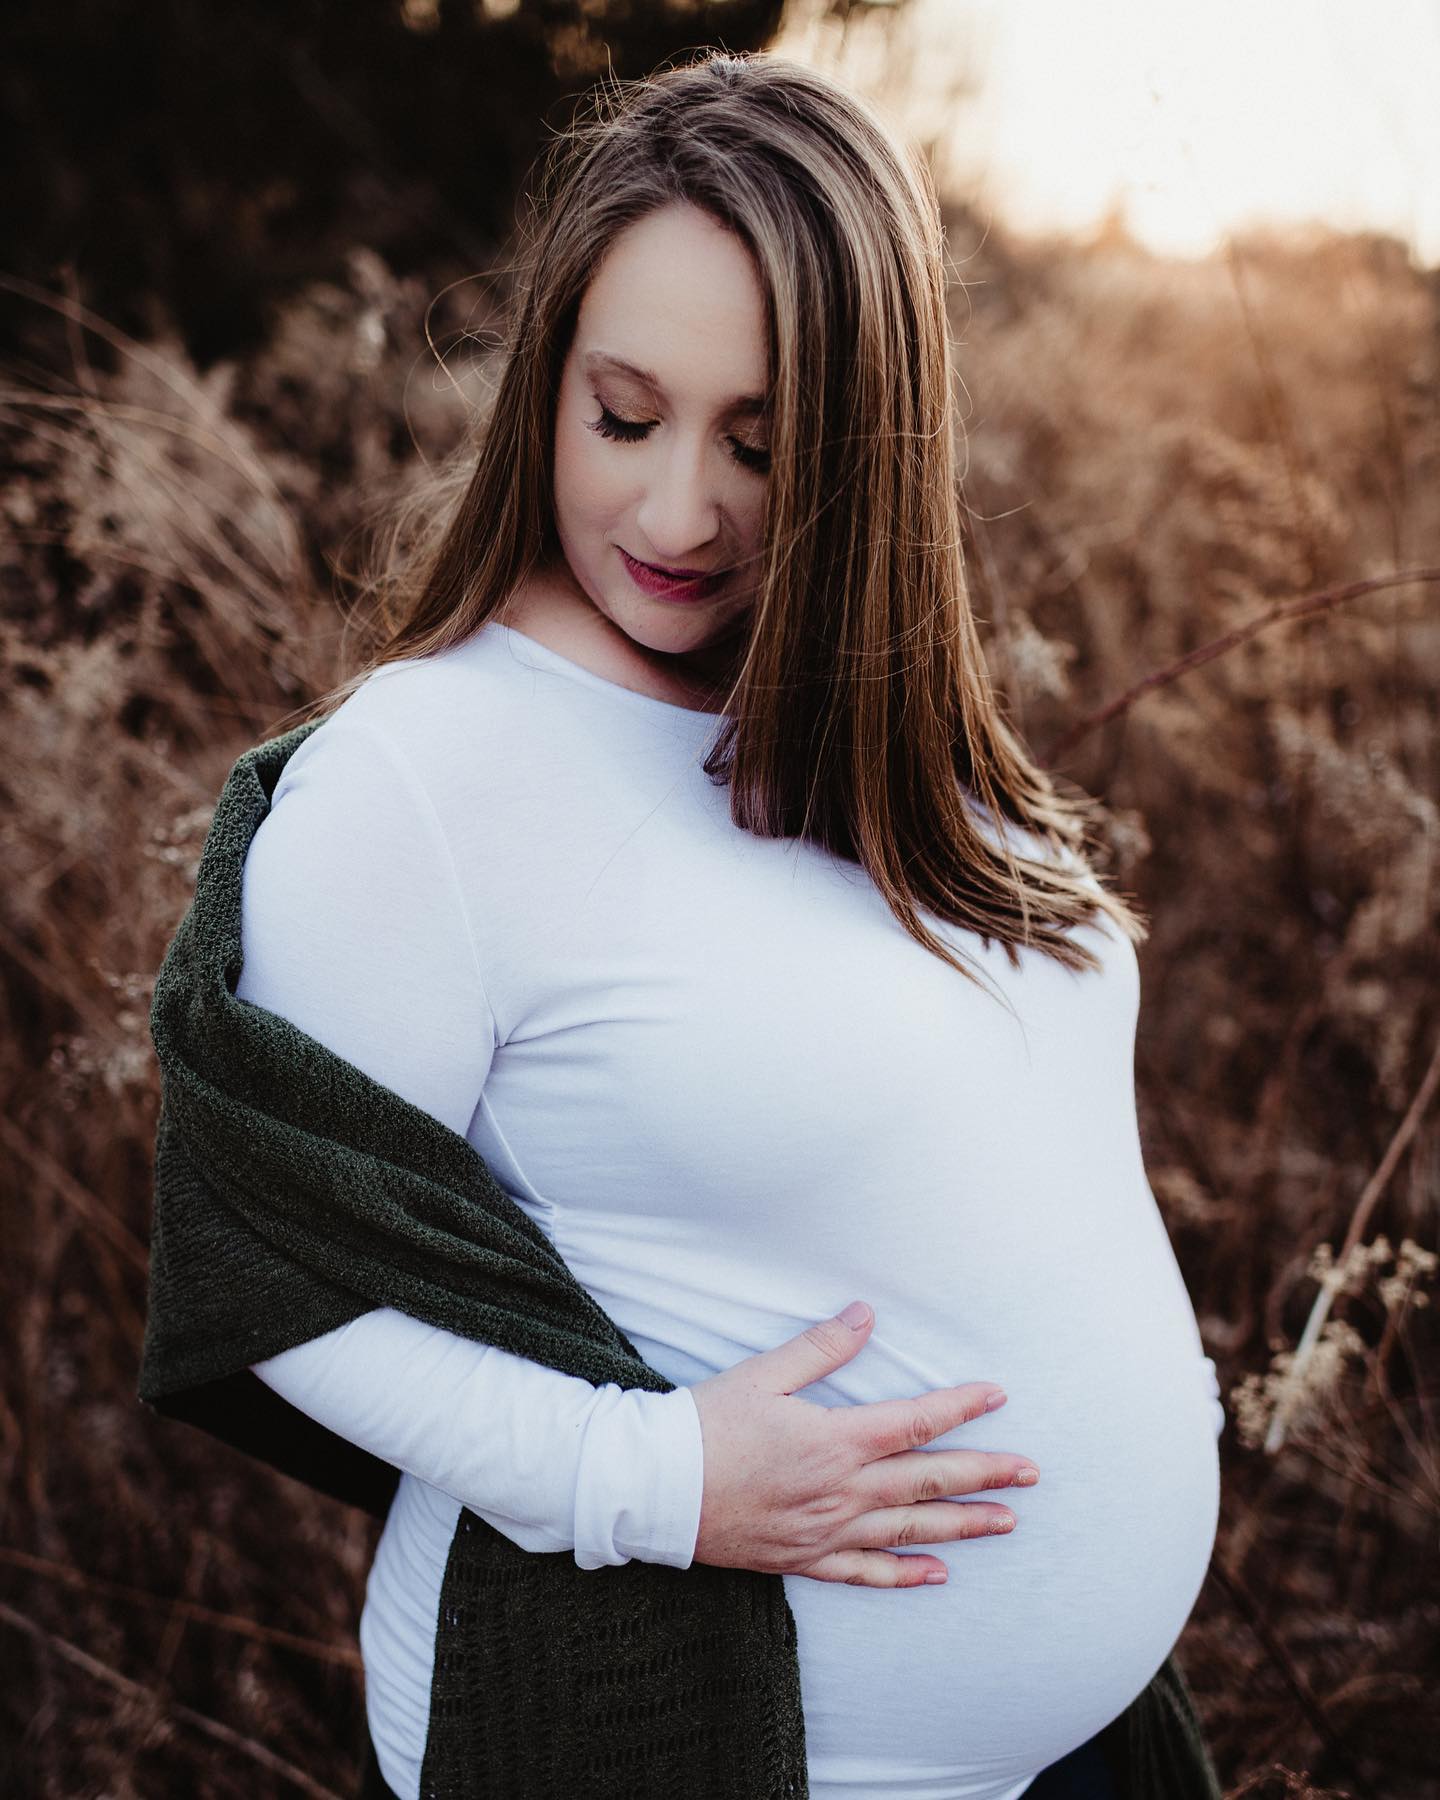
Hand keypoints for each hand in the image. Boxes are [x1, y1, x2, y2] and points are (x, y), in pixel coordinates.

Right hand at [688, 1301, 1037, 1587]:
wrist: (655, 1488)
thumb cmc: (705, 1424)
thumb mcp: (762, 1374)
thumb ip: (820, 1348)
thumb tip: (865, 1316)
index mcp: (836, 1440)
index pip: (916, 1422)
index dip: (961, 1407)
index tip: (997, 1395)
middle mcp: (841, 1491)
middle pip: (928, 1481)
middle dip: (985, 1474)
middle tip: (1031, 1473)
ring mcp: (826, 1530)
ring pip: (908, 1530)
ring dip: (962, 1525)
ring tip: (1005, 1523)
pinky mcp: (803, 1558)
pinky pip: (864, 1574)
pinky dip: (904, 1576)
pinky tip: (936, 1575)